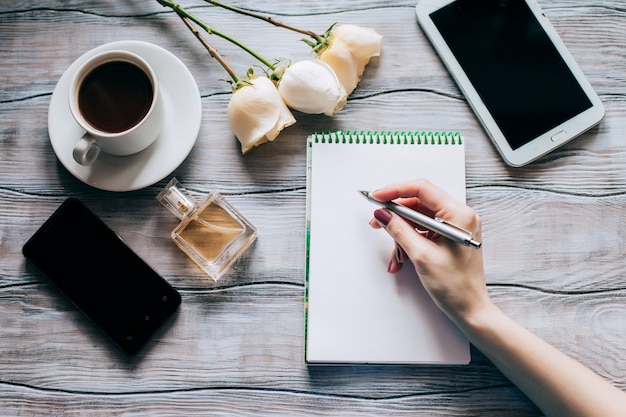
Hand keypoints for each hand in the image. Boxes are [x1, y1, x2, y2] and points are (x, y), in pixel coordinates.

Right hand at [369, 178, 489, 324]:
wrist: (470, 309)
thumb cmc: (456, 286)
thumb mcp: (421, 255)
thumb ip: (399, 230)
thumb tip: (383, 214)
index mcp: (459, 215)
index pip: (422, 189)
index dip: (395, 190)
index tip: (377, 197)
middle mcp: (459, 216)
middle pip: (418, 203)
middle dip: (396, 216)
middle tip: (377, 223)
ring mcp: (455, 226)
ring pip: (418, 218)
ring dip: (402, 233)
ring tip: (396, 254)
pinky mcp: (450, 236)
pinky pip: (424, 230)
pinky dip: (410, 241)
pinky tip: (402, 257)